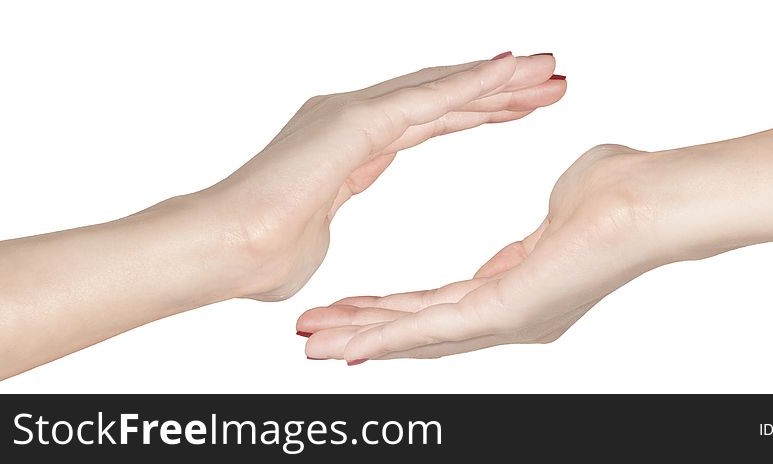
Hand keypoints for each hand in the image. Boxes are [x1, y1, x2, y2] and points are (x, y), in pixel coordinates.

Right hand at [206, 52, 566, 300]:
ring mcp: (353, 114)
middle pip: (442, 98)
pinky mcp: (356, 122)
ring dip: (497, 79)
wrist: (224, 253)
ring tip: (548, 69)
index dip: (474, 112)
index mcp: (349, 145)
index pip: (427, 123)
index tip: (515, 109)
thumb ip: (326, 209)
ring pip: (440, 90)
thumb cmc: (259, 255)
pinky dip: (471, 84)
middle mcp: (353, 118)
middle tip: (548, 80)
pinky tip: (510, 73)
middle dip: (497, 90)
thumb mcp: (313, 229)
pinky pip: (427, 99)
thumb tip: (319, 221)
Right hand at [296, 144, 669, 361]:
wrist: (654, 199)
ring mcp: (511, 320)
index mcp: (519, 292)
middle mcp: (512, 317)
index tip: (349, 307)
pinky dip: (389, 335)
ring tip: (312, 340)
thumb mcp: (554, 211)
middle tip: (311, 332)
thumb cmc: (617, 193)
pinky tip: (351, 341)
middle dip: (363, 329)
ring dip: (363, 338)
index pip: (441, 305)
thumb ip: (530, 232)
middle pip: (423, 327)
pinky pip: (437, 326)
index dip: (391, 310)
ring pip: (421, 335)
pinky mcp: (510, 311)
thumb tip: (537, 223)